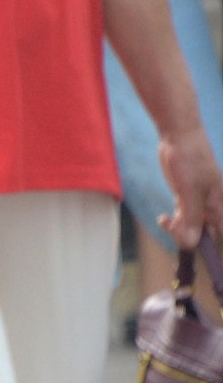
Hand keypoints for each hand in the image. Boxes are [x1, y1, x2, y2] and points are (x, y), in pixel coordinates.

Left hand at [159, 130, 222, 249]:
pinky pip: (185, 215)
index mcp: (218, 206)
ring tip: (165, 220)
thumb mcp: (188, 190)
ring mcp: (200, 200)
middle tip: (171, 228)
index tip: (190, 248)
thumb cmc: (188, 159)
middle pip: (205, 233)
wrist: (179, 134)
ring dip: (179, 228)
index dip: (209, 247)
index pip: (220, 236)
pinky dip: (175, 219)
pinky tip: (165, 218)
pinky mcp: (188, 195)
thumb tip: (191, 243)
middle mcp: (212, 205)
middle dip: (189, 237)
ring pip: (192, 225)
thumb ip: (190, 217)